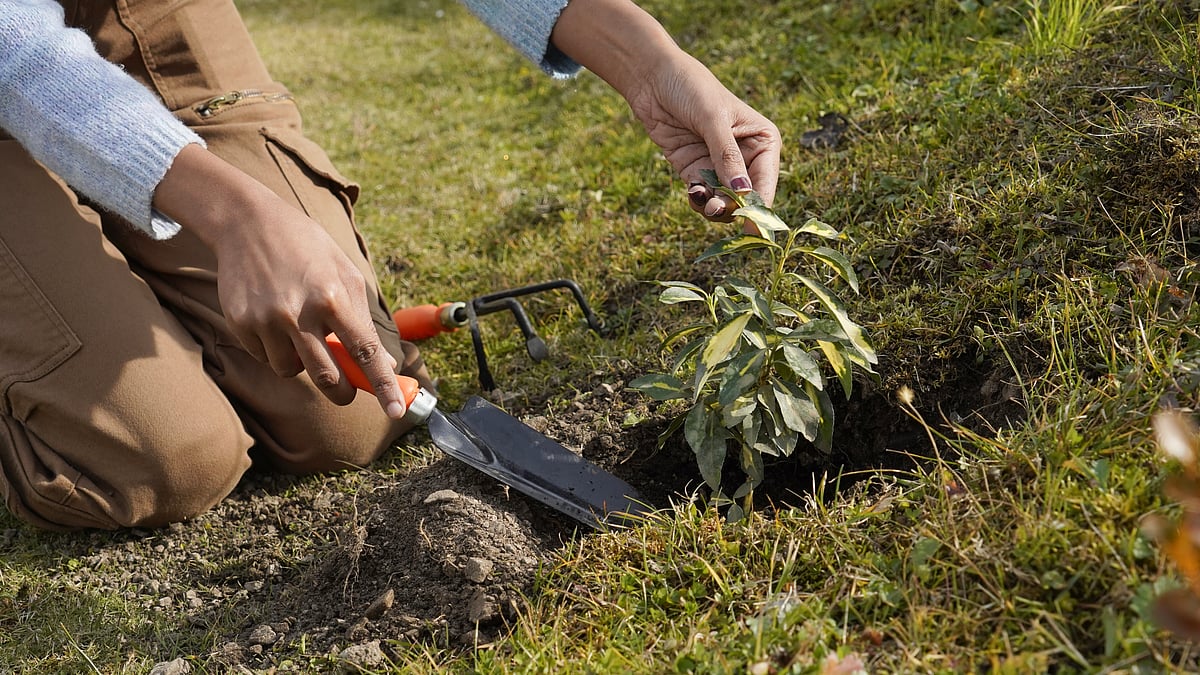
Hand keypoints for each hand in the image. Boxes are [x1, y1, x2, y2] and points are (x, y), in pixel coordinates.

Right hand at [153, 145, 406, 418]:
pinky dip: (275, 350)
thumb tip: (381, 363)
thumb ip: (362, 319)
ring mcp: (266, 320)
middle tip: (347, 393)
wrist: (248, 224)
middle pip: (327, 377)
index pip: (364, 352)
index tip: (396, 411)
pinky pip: (265, 357)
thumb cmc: (307, 248)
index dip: (383, 385)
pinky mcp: (240, 323)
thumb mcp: (345, 273)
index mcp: (332, 297)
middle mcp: (299, 312)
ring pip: (291, 370)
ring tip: (301, 335)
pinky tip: (274, 322)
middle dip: (342, 393)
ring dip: (303, 365)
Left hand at [550, 0, 780, 224]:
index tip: (749, 227)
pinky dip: (699, 200)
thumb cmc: (692, 88)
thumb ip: (727, 156)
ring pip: (724, 202)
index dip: (759, 207)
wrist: (653, 80)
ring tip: (703, 201)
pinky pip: (703, 196)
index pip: (766, 182)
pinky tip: (693, 193)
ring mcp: (720, 166)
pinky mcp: (696, 171)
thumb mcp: (713, 119)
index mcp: (763, 141)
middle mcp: (746, 157)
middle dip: (733, 208)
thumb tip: (743, 193)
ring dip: (715, 208)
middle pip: (746, 198)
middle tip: (716, 209)